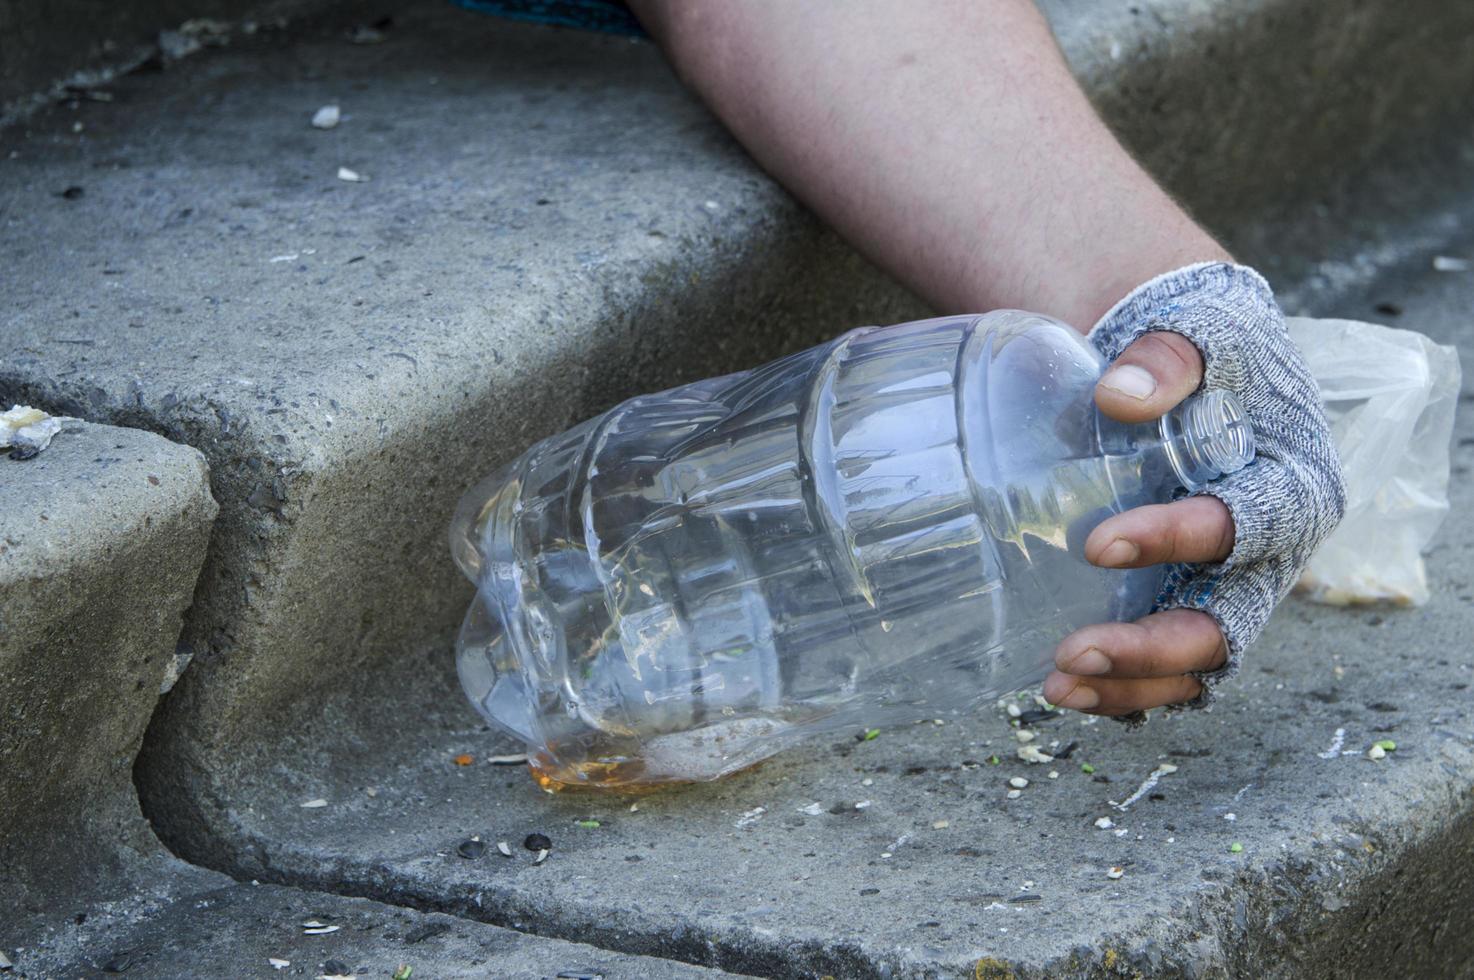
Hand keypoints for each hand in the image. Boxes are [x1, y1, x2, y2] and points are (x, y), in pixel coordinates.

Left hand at [1043, 263, 1345, 717]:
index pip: (1252, 523)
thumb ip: (1166, 354)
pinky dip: (1123, 689)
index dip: (1182, 539)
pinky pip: (1166, 664)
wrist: (1185, 357)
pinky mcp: (1184, 597)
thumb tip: (1118, 394)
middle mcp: (1270, 550)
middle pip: (1229, 621)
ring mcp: (1226, 583)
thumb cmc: (1196, 340)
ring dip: (1132, 686)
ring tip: (1056, 689)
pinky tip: (1064, 692)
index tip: (1098, 545)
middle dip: (1154, 647)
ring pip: (1196, 659)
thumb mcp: (1193, 327)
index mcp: (1291, 479)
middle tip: (1074, 653)